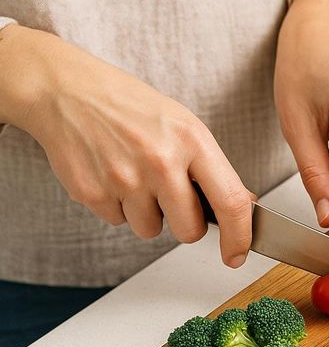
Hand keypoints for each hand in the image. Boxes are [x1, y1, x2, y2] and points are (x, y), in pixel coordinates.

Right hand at [0, 25, 253, 266]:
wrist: (67, 91)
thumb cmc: (131, 108)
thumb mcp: (184, 126)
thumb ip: (213, 168)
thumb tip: (243, 206)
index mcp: (192, 141)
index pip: (230, 202)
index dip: (238, 237)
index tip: (236, 254)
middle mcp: (160, 161)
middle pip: (190, 231)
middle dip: (185, 223)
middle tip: (171, 195)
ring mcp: (124, 178)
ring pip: (151, 230)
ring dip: (147, 213)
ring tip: (135, 175)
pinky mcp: (92, 193)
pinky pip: (118, 221)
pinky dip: (117, 206)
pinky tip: (111, 174)